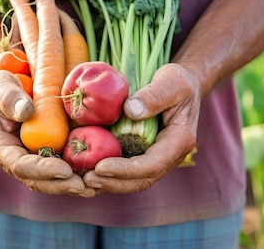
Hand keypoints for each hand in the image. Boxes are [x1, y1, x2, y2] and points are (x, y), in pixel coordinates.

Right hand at [0, 70, 96, 196]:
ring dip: (74, 186)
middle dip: (62, 185)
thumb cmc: (3, 84)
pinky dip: (81, 174)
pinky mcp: (51, 156)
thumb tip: (25, 111)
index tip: (64, 171)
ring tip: (95, 187)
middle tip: (85, 186)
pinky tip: (100, 175)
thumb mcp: (0, 85)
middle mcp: (16, 160)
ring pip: (53, 181)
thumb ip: (8, 97)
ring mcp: (34, 160)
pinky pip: (65, 169)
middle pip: (39, 181)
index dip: (42, 171)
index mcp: (0, 148)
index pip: (19, 166)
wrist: (14, 86)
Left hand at [82, 63, 199, 193]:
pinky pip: (126, 171)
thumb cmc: (177, 82)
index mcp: (179, 142)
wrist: (179, 86)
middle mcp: (168, 156)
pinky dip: (108, 176)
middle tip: (87, 179)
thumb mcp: (172, 81)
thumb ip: (155, 95)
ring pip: (133, 180)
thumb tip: (131, 111)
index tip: (101, 166)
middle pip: (142, 179)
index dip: (127, 169)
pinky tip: (87, 173)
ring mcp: (156, 158)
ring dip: (109, 183)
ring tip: (84, 181)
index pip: (153, 164)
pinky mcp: (142, 154)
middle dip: (114, 182)